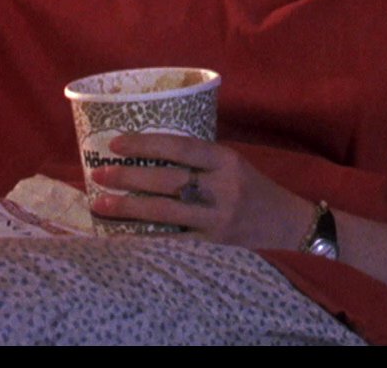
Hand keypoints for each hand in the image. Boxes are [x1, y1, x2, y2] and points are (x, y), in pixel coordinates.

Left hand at [89, 134, 312, 250]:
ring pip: (166, 212)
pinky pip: (172, 238)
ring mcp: (218, 219)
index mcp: (226, 160)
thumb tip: (147, 150)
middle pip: (168, 180)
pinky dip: (144, 234)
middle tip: (98, 172)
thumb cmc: (252, 186)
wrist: (288, 223)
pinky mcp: (213, 244)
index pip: (181, 147)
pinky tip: (122, 233)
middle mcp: (223, 188)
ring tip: (100, 202)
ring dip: (129, 207)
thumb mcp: (231, 162)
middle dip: (129, 177)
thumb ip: (198, 158)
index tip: (117, 143)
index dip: (147, 144)